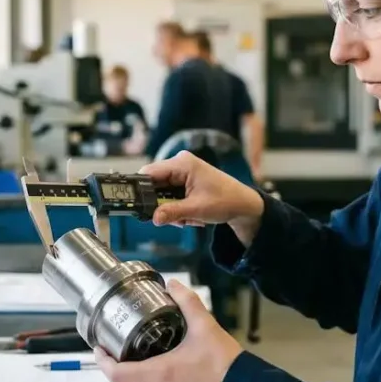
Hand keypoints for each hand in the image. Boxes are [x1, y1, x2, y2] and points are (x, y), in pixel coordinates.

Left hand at [94, 280, 242, 381]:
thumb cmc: (224, 363)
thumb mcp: (205, 326)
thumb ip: (187, 303)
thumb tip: (173, 285)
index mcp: (160, 372)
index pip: (117, 374)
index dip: (103, 361)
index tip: (99, 347)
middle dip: (115, 366)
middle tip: (114, 347)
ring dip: (133, 374)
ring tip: (136, 352)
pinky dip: (151, 380)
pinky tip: (162, 364)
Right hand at [139, 151, 264, 243]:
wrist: (243, 204)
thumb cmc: (226, 201)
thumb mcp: (197, 209)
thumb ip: (172, 212)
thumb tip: (153, 218)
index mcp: (182, 164)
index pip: (149, 172)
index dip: (140, 189)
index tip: (137, 205)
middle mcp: (180, 164)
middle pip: (154, 184)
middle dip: (161, 204)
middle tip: (176, 218)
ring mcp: (182, 171)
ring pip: (161, 192)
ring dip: (171, 208)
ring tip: (189, 217)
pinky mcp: (185, 180)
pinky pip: (170, 194)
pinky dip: (177, 207)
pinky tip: (190, 214)